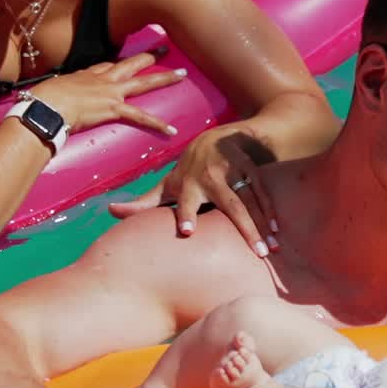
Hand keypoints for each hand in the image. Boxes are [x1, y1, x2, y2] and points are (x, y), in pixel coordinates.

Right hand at [30, 52, 184, 136]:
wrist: (46, 106)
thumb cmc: (43, 100)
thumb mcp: (52, 91)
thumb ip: (59, 93)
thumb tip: (49, 100)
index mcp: (87, 75)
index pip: (107, 66)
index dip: (118, 64)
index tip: (127, 61)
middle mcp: (102, 79)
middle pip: (131, 64)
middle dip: (149, 57)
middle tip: (165, 51)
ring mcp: (111, 92)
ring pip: (143, 82)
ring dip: (164, 79)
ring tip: (182, 76)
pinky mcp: (114, 108)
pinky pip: (141, 117)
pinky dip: (157, 124)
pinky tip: (171, 130)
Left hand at [108, 126, 277, 257]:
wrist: (222, 137)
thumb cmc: (191, 169)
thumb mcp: (168, 183)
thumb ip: (143, 202)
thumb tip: (110, 211)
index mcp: (189, 184)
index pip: (186, 202)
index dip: (186, 214)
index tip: (186, 231)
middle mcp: (212, 177)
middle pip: (228, 204)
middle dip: (242, 226)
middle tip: (253, 250)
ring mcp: (234, 172)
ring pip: (250, 200)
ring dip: (261, 224)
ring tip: (269, 248)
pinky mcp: (252, 169)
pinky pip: (262, 192)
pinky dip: (270, 210)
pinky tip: (277, 230)